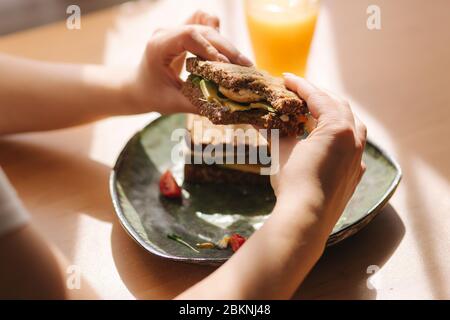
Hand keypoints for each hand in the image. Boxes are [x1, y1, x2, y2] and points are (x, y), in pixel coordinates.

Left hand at [125, 11, 251, 114]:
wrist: (137, 86)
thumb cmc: (151, 95)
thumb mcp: (171, 103)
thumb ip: (197, 105)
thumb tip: (226, 110)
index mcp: (159, 46)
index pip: (188, 36)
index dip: (211, 48)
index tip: (227, 66)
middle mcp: (167, 33)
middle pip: (202, 29)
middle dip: (226, 48)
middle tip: (246, 66)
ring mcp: (175, 29)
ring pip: (206, 24)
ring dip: (224, 42)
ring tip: (240, 62)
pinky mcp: (184, 32)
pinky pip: (204, 23)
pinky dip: (217, 35)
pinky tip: (226, 53)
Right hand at [271, 74, 366, 233]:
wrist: (306, 218)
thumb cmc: (293, 181)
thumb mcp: (281, 150)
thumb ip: (274, 130)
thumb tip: (258, 119)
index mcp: (339, 127)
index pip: (318, 97)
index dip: (300, 85)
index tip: (285, 78)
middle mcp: (355, 139)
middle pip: (338, 106)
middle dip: (318, 97)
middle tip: (298, 93)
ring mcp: (358, 158)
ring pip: (351, 125)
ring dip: (332, 115)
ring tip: (313, 114)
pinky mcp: (355, 174)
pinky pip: (352, 146)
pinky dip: (339, 136)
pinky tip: (325, 141)